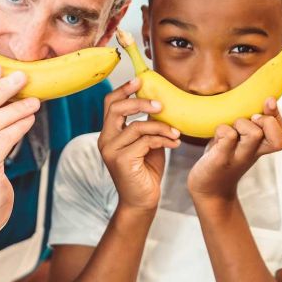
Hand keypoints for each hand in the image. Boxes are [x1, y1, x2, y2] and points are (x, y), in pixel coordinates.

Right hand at [98, 78, 180, 211]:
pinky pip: (145, 141)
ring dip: (160, 127)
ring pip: (137, 126)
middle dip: (140, 102)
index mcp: (109, 133)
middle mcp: (105, 140)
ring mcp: (111, 150)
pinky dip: (162, 140)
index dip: (123, 90)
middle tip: (161, 105)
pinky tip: (174, 144)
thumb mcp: (146, 143)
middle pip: (117, 108)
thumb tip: (158, 103)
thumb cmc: (145, 172)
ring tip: (175, 133)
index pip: (109, 104)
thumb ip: (147, 125)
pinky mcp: (122, 160)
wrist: (142, 201)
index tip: (139, 80)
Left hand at [187, 97, 281, 202]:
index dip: (277, 116)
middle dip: (265, 120)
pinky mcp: (221, 158)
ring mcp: (238, 156)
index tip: (266, 104)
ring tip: (231, 128)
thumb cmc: (224, 156)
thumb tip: (257, 100)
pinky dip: (222, 130)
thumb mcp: (239, 139)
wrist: (208, 188)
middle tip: (249, 119)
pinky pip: (228, 136)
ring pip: (254, 134)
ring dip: (242, 123)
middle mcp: (253, 153)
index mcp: (260, 147)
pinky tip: (216, 136)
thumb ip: (249, 124)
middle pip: (278, 138)